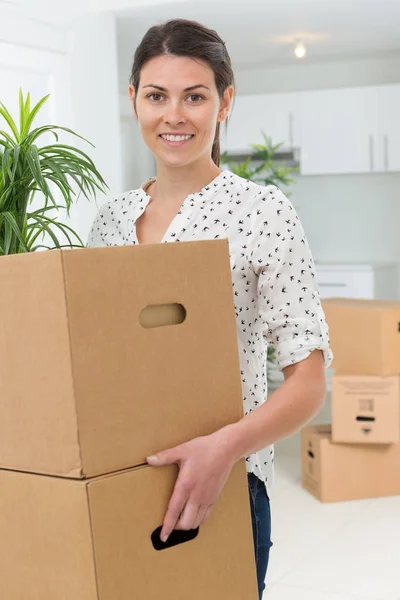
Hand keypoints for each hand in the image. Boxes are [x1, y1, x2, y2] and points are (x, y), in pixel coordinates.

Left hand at [146, 426, 235, 542]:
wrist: (225, 449)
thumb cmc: (204, 448)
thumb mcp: (181, 450)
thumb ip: (164, 457)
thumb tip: (149, 459)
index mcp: (186, 485)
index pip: (174, 511)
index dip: (167, 526)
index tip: (162, 536)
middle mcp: (196, 495)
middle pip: (186, 523)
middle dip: (176, 527)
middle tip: (170, 524)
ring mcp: (207, 498)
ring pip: (196, 522)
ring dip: (187, 525)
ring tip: (180, 521)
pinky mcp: (214, 498)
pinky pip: (205, 517)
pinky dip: (198, 520)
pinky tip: (193, 515)